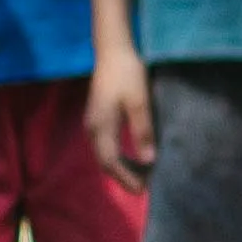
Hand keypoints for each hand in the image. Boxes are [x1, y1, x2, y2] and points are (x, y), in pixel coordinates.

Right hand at [87, 47, 155, 185]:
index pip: (110, 162)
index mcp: (101, 126)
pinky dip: (118, 157)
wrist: (113, 52)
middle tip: (145, 189)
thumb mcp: (140, 102)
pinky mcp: (99, 118)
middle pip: (105, 162)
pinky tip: (133, 159)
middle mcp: (93, 128)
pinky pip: (106, 145)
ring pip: (104, 154)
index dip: (126, 178)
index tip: (143, 190)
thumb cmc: (127, 74)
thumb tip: (149, 160)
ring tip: (142, 178)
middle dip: (123, 177)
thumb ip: (143, 131)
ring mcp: (93, 123)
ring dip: (121, 168)